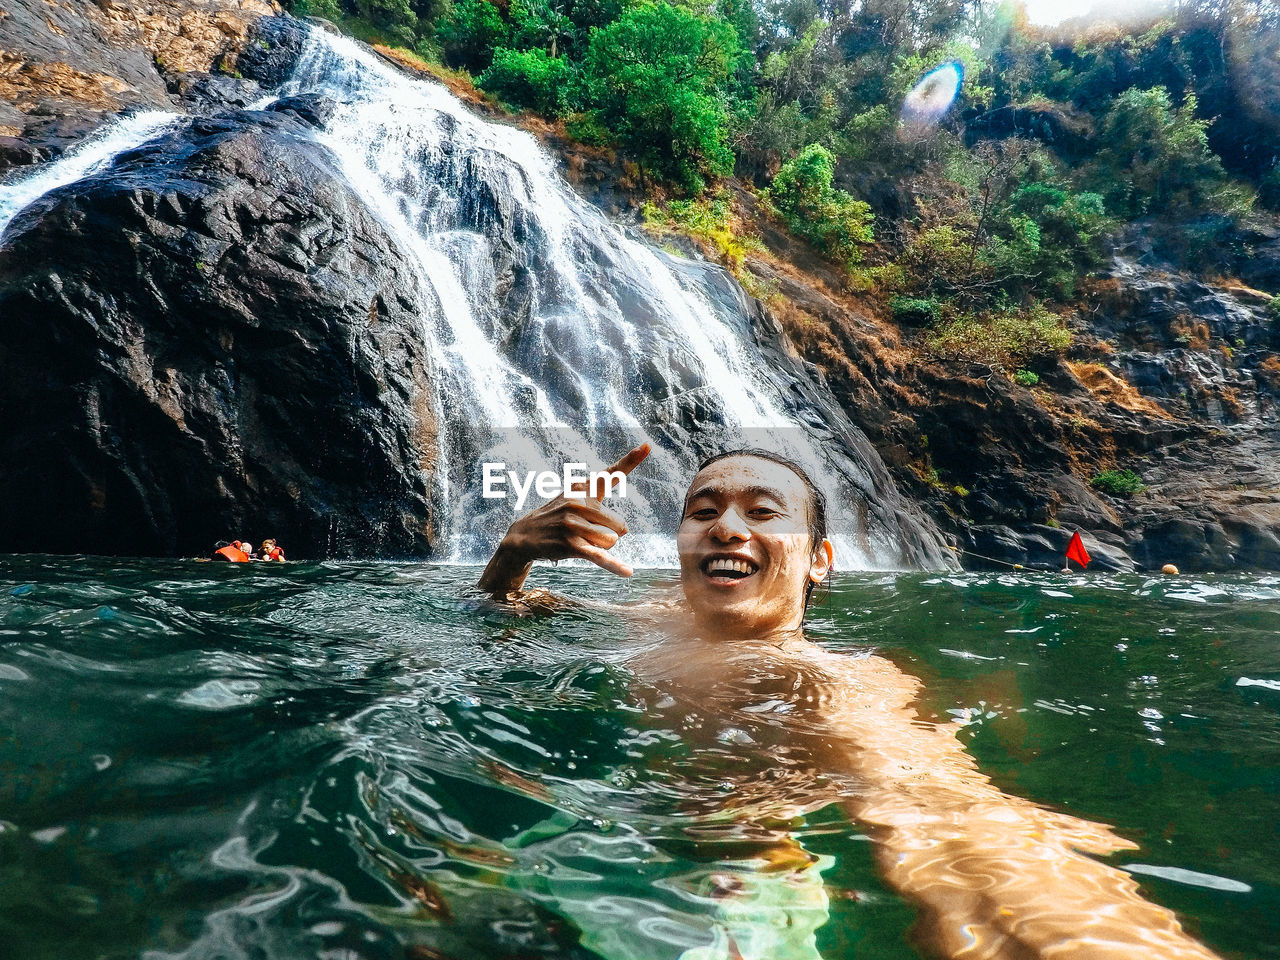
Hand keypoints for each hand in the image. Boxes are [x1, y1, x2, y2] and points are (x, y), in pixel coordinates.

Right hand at [478, 444, 650, 594]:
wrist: (524, 535)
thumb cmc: (556, 516)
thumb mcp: (574, 495)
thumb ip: (598, 485)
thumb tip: (620, 483)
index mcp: (582, 489)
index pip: (611, 474)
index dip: (631, 459)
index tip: (647, 446)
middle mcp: (578, 503)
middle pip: (619, 526)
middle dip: (609, 535)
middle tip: (584, 533)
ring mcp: (573, 523)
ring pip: (611, 542)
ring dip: (600, 547)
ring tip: (577, 541)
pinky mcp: (570, 544)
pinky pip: (599, 556)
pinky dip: (613, 566)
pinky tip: (627, 572)